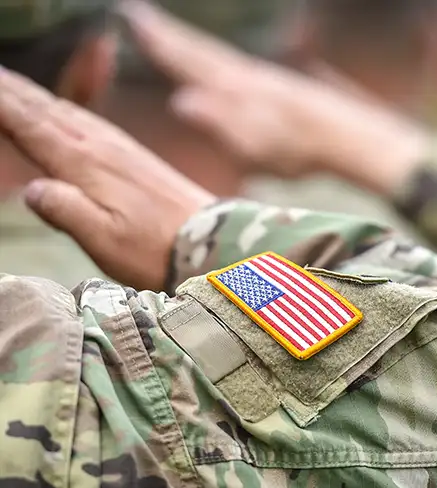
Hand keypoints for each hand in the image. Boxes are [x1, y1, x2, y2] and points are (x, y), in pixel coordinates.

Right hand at [0, 67, 214, 290]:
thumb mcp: (106, 241)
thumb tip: (32, 189)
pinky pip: (95, 123)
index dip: (3, 106)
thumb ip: (67, 212)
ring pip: (70, 112)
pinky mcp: (138, 157)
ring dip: (38, 96)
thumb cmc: (156, 249)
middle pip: (48, 111)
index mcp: (87, 166)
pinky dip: (71, 110)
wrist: (212, 241)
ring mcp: (123, 150)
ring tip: (13, 84)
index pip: (33, 127)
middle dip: (13, 91)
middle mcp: (103, 148)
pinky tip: (69, 113)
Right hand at [119, 0, 427, 188]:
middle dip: (169, 35)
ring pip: (220, 58)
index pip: (189, 62)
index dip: (161, 44)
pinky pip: (239, 68)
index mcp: (235, 90)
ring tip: (174, 36)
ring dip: (194, 46)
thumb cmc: (299, 148)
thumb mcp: (254, 145)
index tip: (132, 19)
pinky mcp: (280, 88)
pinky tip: (225, 67)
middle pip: (201, 52)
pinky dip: (221, 62)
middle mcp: (247, 77)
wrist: (346, 137)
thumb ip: (219, 122)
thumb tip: (181, 101)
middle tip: (140, 15)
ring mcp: (264, 79)